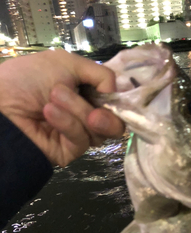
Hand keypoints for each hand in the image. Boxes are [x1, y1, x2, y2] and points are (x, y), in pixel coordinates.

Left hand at [0, 49, 124, 166]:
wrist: (0, 108)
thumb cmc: (26, 79)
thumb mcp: (65, 62)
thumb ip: (100, 73)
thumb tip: (116, 91)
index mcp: (83, 90)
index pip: (113, 99)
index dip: (117, 98)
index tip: (114, 94)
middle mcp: (84, 112)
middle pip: (114, 120)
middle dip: (106, 113)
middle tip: (94, 111)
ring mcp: (78, 133)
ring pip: (101, 130)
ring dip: (78, 111)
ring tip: (54, 99)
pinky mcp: (70, 150)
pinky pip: (82, 138)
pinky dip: (67, 123)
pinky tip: (49, 112)